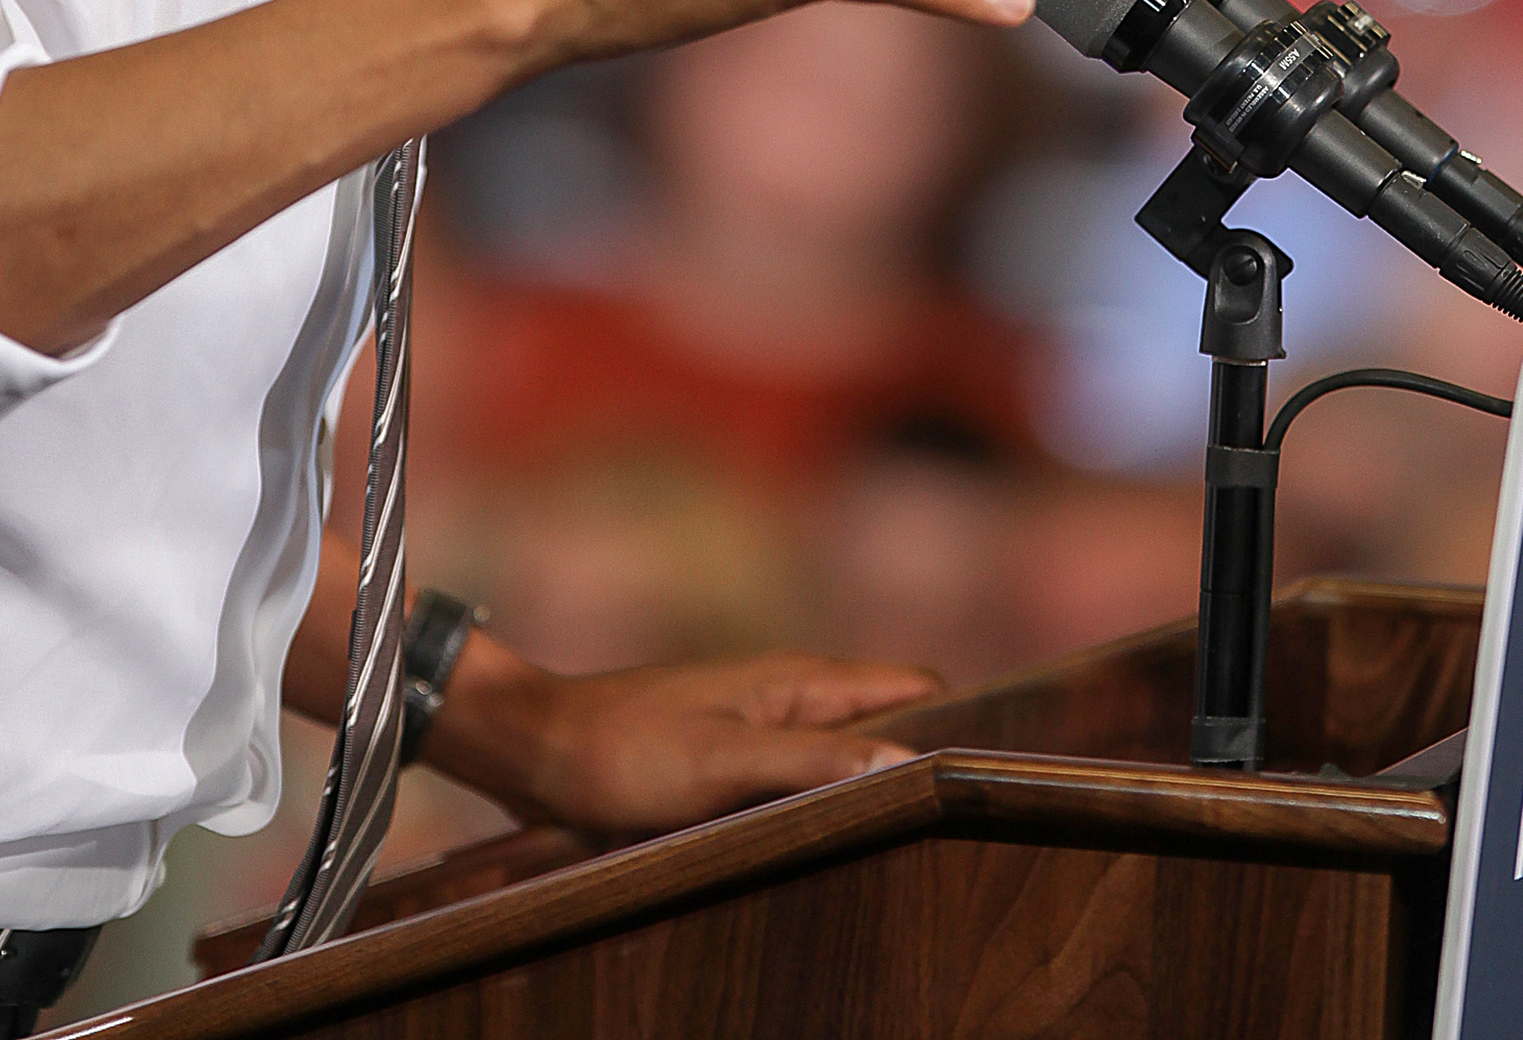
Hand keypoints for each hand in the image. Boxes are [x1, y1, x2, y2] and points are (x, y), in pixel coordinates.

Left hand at [427, 638, 937, 838]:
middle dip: (919, 761)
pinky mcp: (733, 759)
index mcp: (802, 678)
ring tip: (900, 844)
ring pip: (845, 754)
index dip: (955, 721)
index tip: (983, 775)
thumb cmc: (626, 749)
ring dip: (869, 788)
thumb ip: (812, 760)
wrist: (539, 747)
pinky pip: (803, 779)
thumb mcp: (723, 761)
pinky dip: (824, 804)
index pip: (913, 685)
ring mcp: (763, 726)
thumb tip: (906, 763)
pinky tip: (830, 844)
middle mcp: (793, 694)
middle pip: (887, 722)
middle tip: (948, 826)